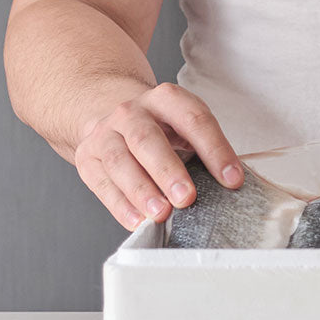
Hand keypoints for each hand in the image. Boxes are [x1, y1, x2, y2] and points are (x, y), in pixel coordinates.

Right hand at [73, 83, 241, 228]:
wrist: (116, 118)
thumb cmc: (164, 129)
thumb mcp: (187, 127)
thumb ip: (205, 151)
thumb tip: (230, 184)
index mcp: (167, 99)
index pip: (194, 120)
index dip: (215, 150)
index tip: (232, 180)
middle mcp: (131, 112)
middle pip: (148, 140)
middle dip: (168, 171)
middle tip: (187, 198)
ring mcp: (105, 133)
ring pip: (120, 161)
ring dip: (141, 191)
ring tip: (161, 214)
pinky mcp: (86, 157)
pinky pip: (101, 182)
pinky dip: (120, 205)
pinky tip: (137, 221)